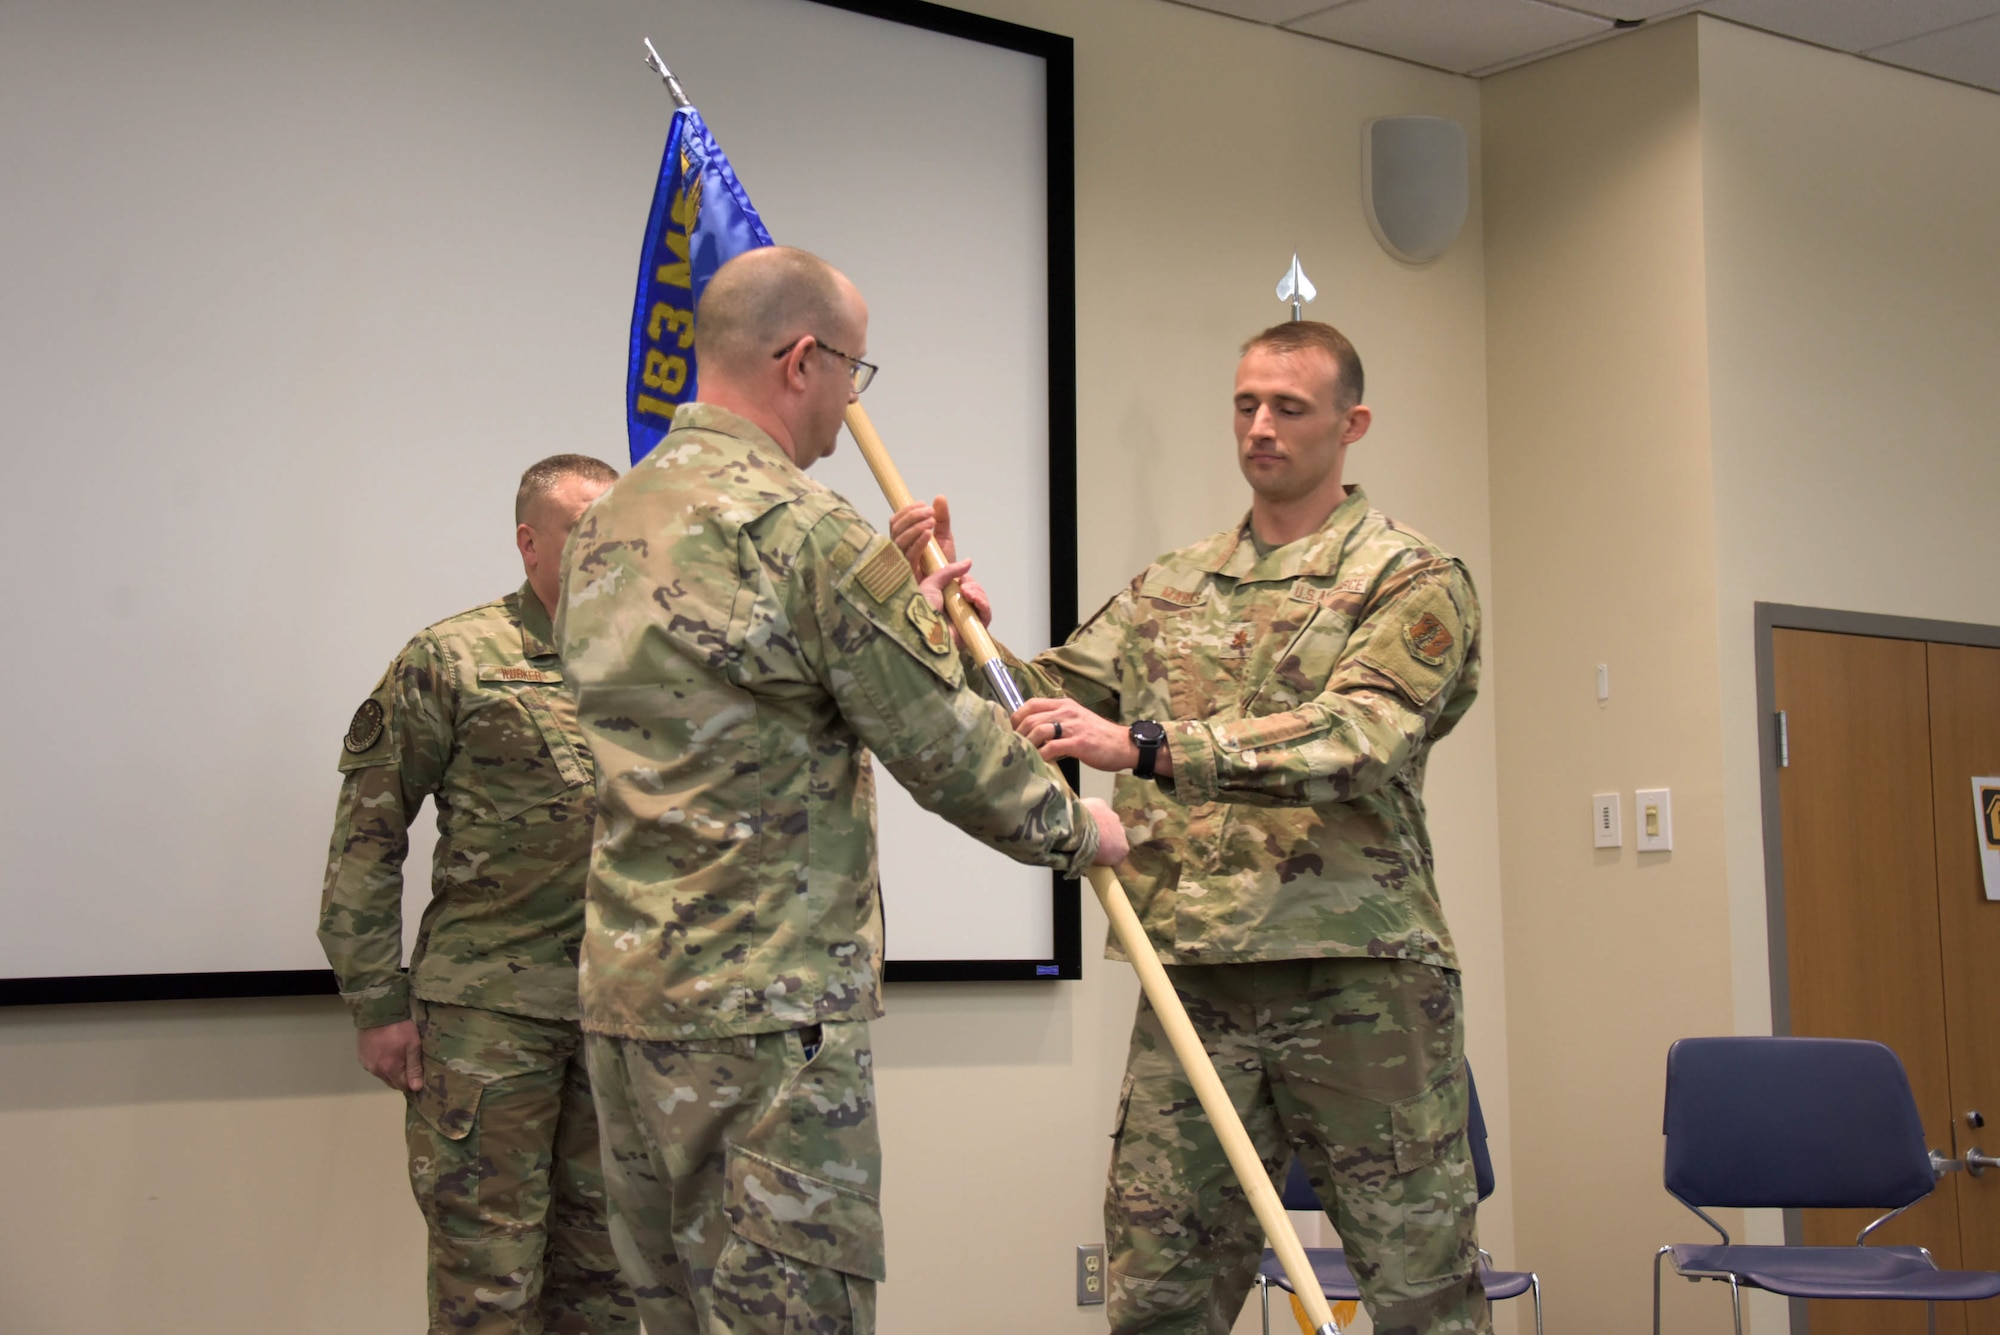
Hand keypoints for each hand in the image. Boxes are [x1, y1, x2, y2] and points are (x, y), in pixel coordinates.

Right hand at [357, 1019, 423, 1091]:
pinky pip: (373, 1067)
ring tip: (397, 1057)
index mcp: (390, 1069)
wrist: (378, 1013)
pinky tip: (385, 1053)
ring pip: (382, 1075)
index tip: (418, 1077)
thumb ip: (414, 1068)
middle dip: (401, 1078)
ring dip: (390, 1071)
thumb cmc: (400, 1028)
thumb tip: (416, 1088)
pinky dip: (380, 1064)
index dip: (411, 1084)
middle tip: (409, 1066)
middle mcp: (376, 1071)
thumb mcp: (413, 1045)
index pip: (402, 1087)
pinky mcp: (361, 1057)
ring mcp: (367, 1064)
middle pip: (391, 1082)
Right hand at [889, 496, 957, 576]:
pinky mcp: (909, 575)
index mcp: (905, 541)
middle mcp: (900, 551)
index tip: (923, 504)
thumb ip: (942, 519)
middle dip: (911, 516)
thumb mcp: (944, 538)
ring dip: (915, 527)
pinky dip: (918, 542)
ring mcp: (902, 563)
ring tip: (931, 521)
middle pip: (895, 529)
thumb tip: (940, 497)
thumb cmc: (943, 566)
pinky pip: (909, 556)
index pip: (896, 523)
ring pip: (899, 540)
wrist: (949, 590)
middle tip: (930, 511)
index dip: (907, 511)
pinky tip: (928, 534)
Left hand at [916, 558, 992, 627]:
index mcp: (948, 598)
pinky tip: (975, 600)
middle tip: (963, 588)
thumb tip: (969, 561)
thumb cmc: (922, 607)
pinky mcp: (973, 630)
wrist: (921, 629)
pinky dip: (984, 604)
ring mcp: (966, 620)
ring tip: (966, 593)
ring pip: (982, 602)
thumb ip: (950, 571)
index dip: (967, 580)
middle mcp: (958, 609)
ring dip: (978, 593)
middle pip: (976, 593)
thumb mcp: (932, 583)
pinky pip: (986, 615)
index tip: (962, 579)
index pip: (966, 586)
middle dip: (973, 586)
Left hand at [1013, 699, 1174, 777]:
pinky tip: (1038, 762)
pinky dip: (1041, 755)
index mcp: (1064, 705)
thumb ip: (1057, 724)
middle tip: (1013, 747)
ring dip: (1026, 743)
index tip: (1010, 731)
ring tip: (1023, 754)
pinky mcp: (1079, 742)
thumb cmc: (1100, 737)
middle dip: (1017, 733)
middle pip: (1031, 717)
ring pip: (1039, 729)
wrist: (1125, 745)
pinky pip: (1052, 747)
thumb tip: (1034, 735)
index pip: (1031, 704)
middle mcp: (1067, 711)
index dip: (1016, 717)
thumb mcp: (1077, 722)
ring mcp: (1073, 726)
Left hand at [1082, 797, 1128, 865]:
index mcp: (1122, 850)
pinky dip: (1090, 812)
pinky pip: (1097, 809)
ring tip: (1083, 828)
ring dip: (1097, 825)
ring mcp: (1112, 816)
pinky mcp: (1102, 804)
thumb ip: (1093, 866)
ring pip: (1106, 821)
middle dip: (1103, 839)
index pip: (1118, 856)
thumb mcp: (1089, 867)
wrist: (1074, 831)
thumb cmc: (1081, 852)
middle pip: (1113, 837)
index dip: (1107, 857)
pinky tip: (1080, 816)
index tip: (1097, 858)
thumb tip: (1086, 868)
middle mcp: (1121, 832)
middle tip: (1088, 843)